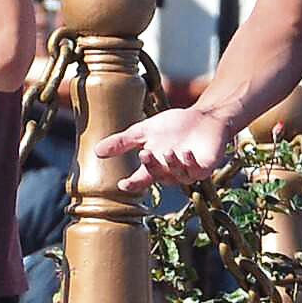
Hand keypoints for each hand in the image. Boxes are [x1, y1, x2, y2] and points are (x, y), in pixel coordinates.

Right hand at [93, 104, 236, 194]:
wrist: (203, 118)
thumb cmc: (175, 126)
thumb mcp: (144, 132)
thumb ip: (122, 142)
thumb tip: (96, 151)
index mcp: (154, 166)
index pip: (140, 180)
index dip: (132, 184)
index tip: (122, 184)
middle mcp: (170, 172)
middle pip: (157, 176)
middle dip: (151, 166)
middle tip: (144, 153)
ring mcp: (188, 171)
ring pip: (177, 175)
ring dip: (171, 164)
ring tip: (167, 150)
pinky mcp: (205, 168)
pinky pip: (196, 171)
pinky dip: (190, 161)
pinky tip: (186, 151)